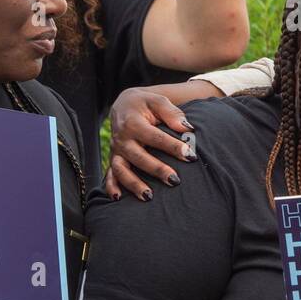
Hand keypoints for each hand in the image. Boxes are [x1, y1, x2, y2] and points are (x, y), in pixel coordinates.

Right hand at [104, 87, 195, 201]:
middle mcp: (122, 138)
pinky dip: (111, 187)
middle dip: (156, 170)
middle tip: (175, 180)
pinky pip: (109, 174)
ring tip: (149, 196)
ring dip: (133, 184)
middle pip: (138, 157)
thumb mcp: (158, 101)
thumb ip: (172, 114)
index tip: (190, 155)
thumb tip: (187, 128)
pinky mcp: (114, 158)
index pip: (155, 137)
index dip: (173, 146)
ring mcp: (116, 150)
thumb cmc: (146, 104)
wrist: (124, 105)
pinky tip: (118, 198)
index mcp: (133, 122)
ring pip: (121, 169)